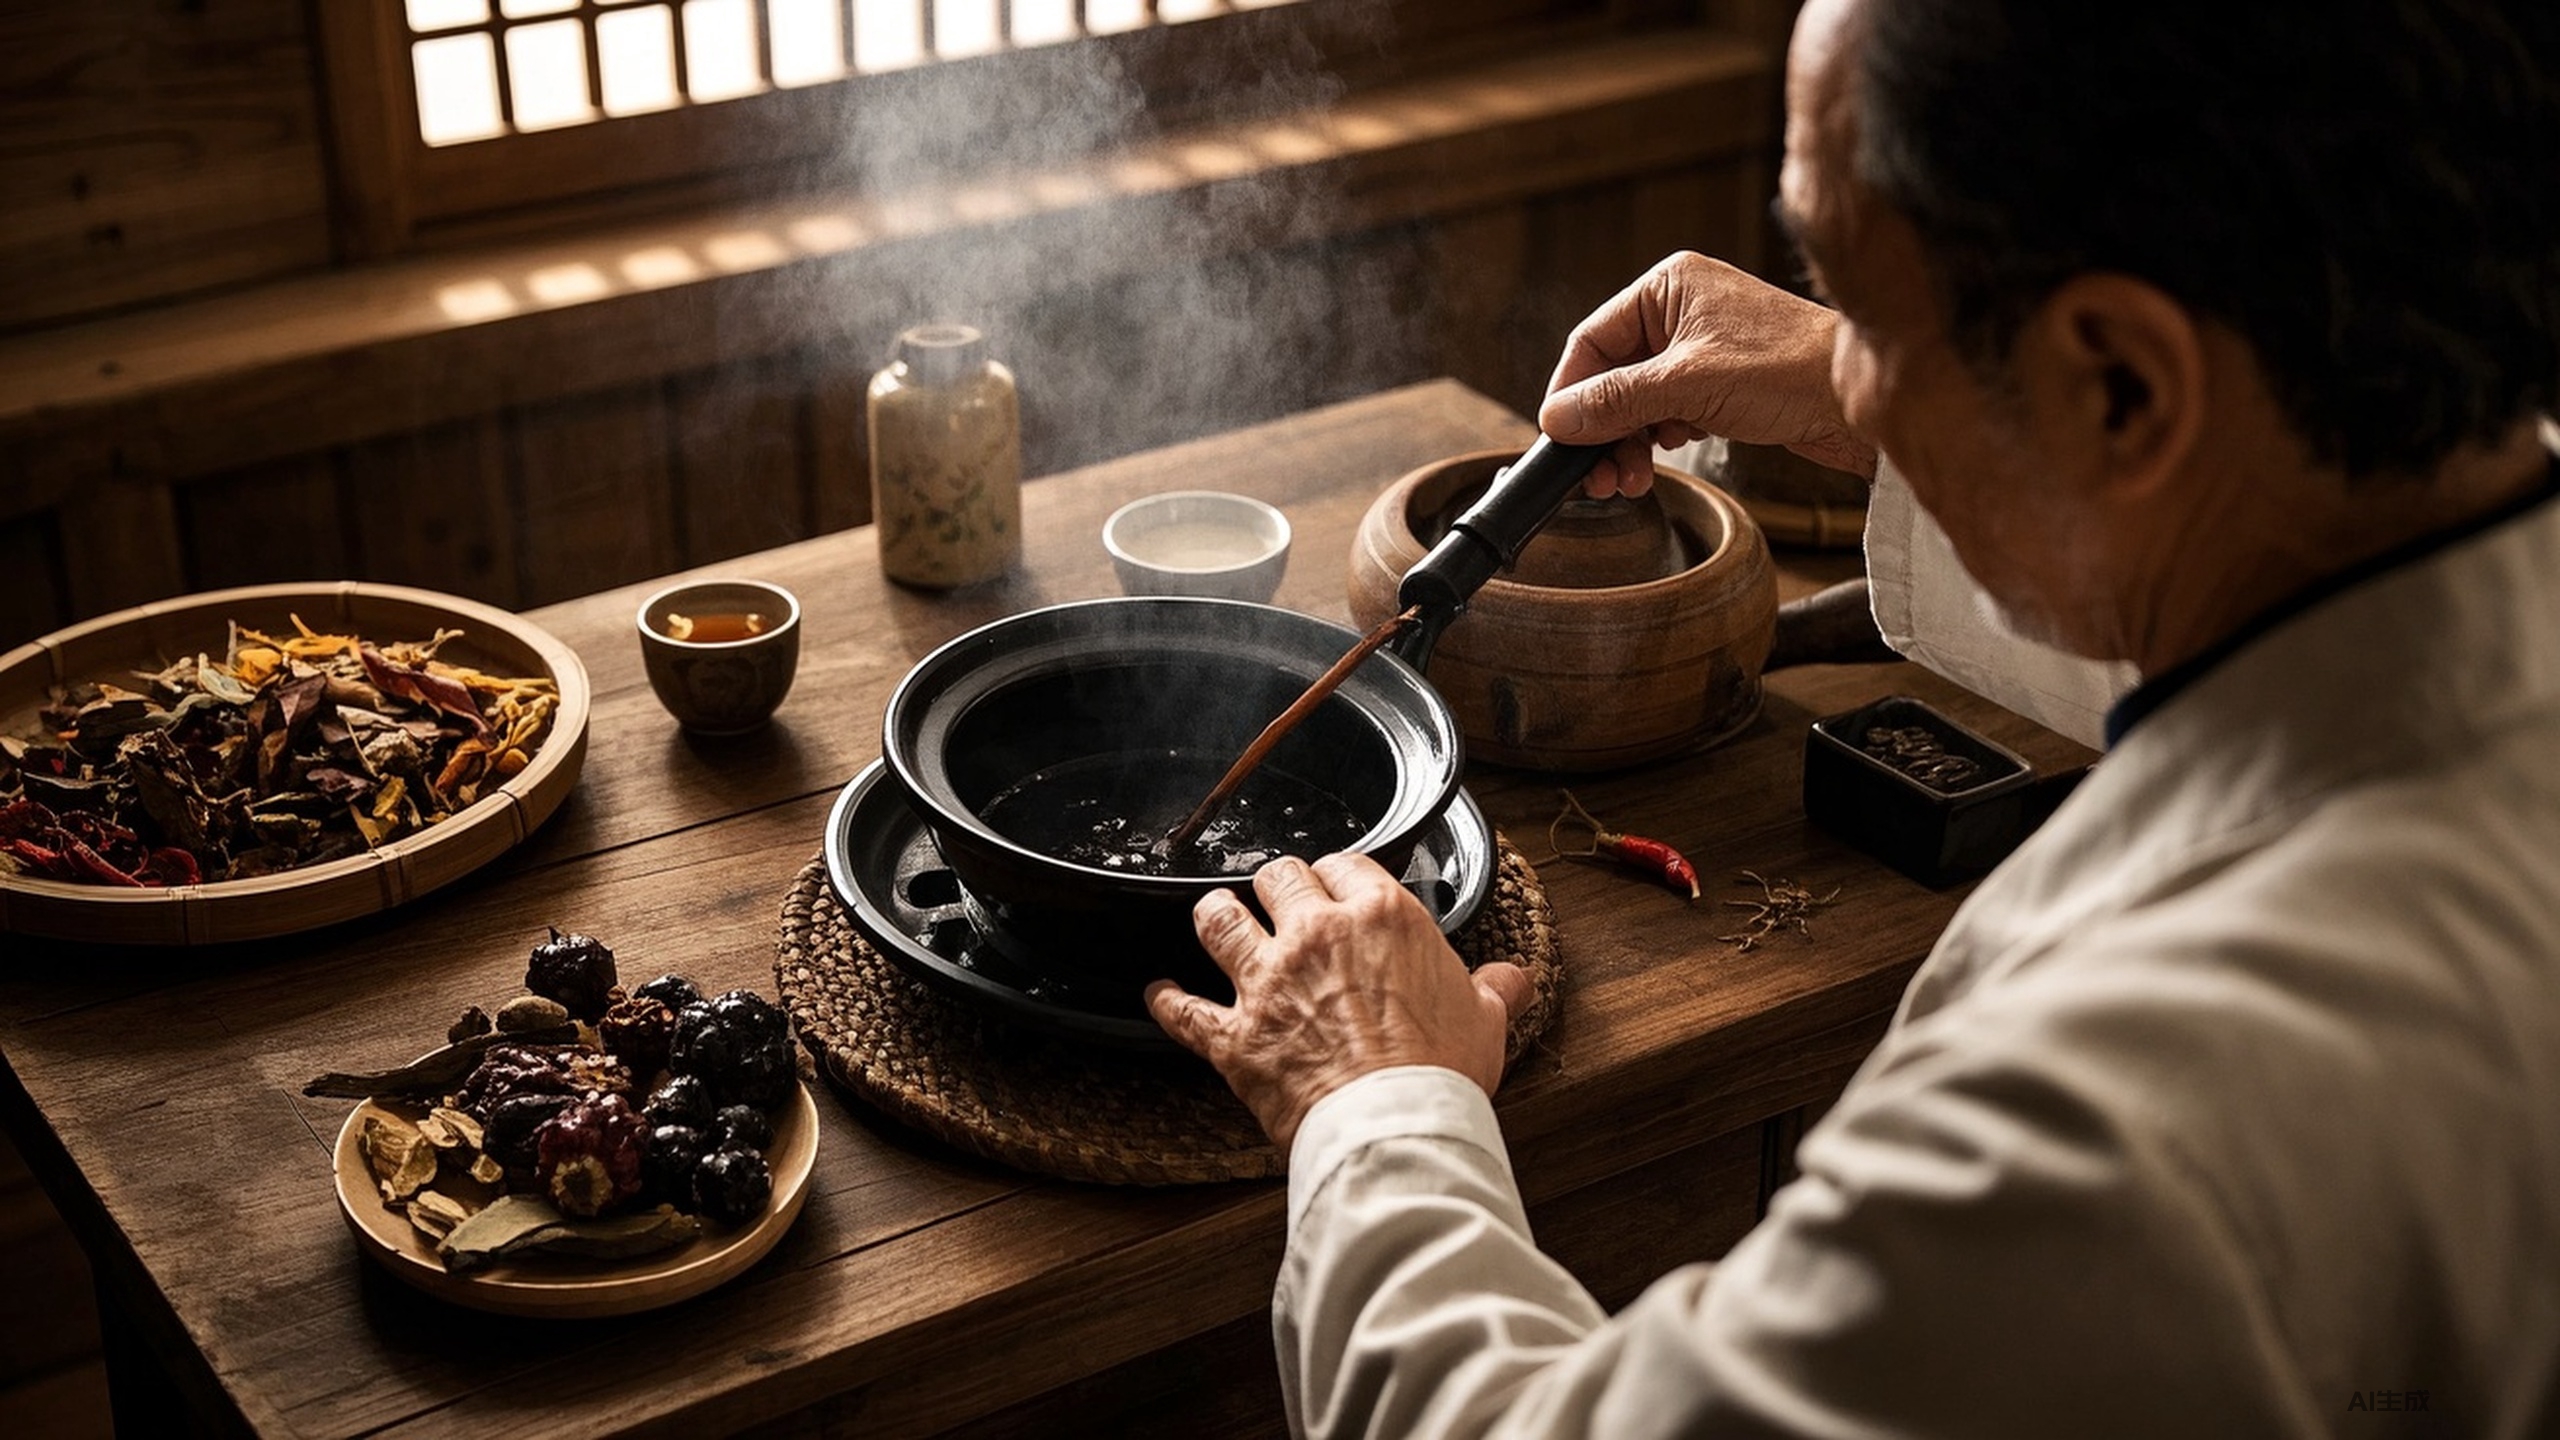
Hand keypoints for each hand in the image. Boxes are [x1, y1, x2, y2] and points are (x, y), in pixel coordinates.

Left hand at [1146, 854, 1532, 1153]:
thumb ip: (1496, 988)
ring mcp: (1268, 981)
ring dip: (1215, 916)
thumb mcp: (1485, 1020)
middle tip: (1281, 899)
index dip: (1339, 875)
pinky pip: (1182, 1009)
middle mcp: (1316, 935)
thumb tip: (1514, 978)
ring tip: (1216, 916)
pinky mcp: (1235, 1035)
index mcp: (1381, 918)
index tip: (1338, 887)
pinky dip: (1166, 1000)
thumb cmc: (1441, 1073)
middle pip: (1278, 876)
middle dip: (1277, 884)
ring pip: (1219, 919)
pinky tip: (1160, 993)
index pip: (1346, 864)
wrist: (1396, 1127)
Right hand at [1540, 251, 1876, 496]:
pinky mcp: (1720, 382)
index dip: (1570, 394)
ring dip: (1627, 442)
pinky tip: (1662, 459)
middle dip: (1602, 430)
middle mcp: (1681, 311)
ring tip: (1630, 479)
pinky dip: (1657, 439)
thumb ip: (1616, 400)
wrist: (1859, 400)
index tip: (1560, 439)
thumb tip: (1556, 419)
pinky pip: (1666, 411)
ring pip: (1637, 399)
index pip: (1591, 341)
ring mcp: (1701, 348)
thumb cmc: (1787, 369)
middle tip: (1597, 477)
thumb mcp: (1686, 385)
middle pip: (1611, 375)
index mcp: (1668, 286)